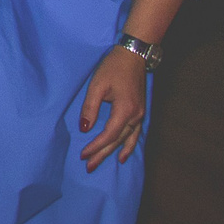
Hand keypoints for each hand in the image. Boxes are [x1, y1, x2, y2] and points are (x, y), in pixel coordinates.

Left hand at [78, 45, 150, 169]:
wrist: (132, 56)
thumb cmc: (113, 68)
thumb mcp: (97, 85)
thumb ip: (90, 107)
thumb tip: (84, 128)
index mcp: (125, 110)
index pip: (109, 135)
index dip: (96, 146)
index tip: (83, 155)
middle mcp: (136, 116)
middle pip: (117, 140)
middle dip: (102, 154)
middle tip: (89, 167)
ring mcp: (140, 115)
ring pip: (126, 139)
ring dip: (114, 153)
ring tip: (102, 164)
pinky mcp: (140, 112)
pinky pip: (135, 134)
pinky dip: (129, 146)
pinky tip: (123, 155)